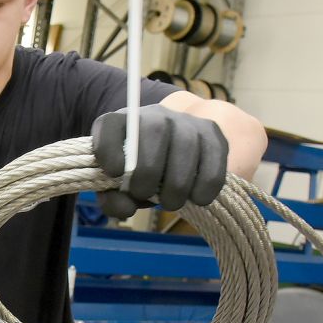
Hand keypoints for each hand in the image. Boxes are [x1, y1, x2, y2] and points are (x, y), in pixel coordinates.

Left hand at [91, 104, 227, 218]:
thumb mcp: (118, 189)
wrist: (171, 154)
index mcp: (120, 124)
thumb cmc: (137, 174)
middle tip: (144, 194)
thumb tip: (126, 208)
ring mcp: (186, 121)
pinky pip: (213, 157)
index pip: (109, 125)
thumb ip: (113, 200)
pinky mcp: (211, 133)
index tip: (114, 172)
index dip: (108, 147)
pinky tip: (197, 198)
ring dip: (178, 182)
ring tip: (170, 203)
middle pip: (154, 131)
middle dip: (148, 171)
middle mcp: (154, 115)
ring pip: (186, 145)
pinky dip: (206, 183)